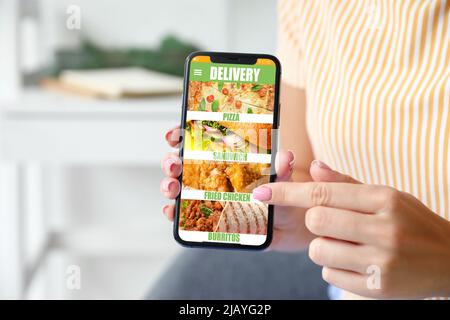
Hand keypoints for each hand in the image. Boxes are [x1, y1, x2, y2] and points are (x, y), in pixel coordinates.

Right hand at [160, 126, 314, 250]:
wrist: (283, 226)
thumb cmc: (278, 194)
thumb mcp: (281, 180)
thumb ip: (282, 169)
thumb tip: (285, 155)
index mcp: (223, 156)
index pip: (196, 139)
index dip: (180, 134)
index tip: (174, 135)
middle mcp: (208, 173)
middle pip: (180, 162)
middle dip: (170, 161)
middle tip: (174, 166)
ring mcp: (203, 195)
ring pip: (176, 186)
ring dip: (168, 185)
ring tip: (172, 188)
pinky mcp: (203, 217)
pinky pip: (182, 214)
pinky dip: (172, 213)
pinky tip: (171, 212)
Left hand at [253, 161, 449, 297]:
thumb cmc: (411, 222)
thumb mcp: (386, 195)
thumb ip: (346, 183)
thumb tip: (314, 167)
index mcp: (384, 199)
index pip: (321, 193)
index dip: (286, 192)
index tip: (261, 192)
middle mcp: (384, 229)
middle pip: (316, 220)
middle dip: (315, 222)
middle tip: (332, 223)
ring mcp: (382, 262)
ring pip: (319, 251)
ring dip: (323, 246)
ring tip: (347, 245)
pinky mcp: (378, 290)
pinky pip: (330, 275)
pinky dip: (334, 268)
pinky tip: (356, 263)